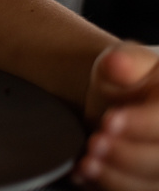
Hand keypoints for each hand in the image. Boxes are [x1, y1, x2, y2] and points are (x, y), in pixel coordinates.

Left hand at [76, 42, 158, 188]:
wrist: (119, 97)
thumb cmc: (130, 76)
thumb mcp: (127, 59)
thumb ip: (126, 60)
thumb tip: (117, 64)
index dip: (142, 124)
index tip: (110, 120)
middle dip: (127, 155)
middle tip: (95, 143)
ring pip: (151, 184)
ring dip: (117, 177)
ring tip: (87, 162)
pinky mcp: (151, 181)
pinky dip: (108, 186)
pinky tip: (86, 174)